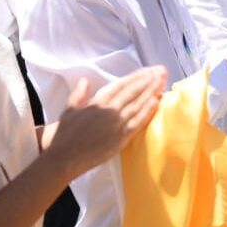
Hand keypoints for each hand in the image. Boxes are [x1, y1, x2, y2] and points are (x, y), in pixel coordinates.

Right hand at [43, 67, 167, 179]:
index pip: (121, 84)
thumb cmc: (64, 135)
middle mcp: (109, 109)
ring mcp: (116, 123)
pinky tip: (158, 101)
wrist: (63, 157)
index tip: (148, 70)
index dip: (136, 76)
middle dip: (149, 79)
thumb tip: (85, 80)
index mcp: (97, 101)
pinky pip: (138, 122)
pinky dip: (148, 111)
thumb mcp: (69, 110)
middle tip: (163, 70)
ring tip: (164, 80)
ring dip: (152, 91)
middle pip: (133, 91)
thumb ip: (78, 94)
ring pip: (138, 103)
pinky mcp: (120, 138)